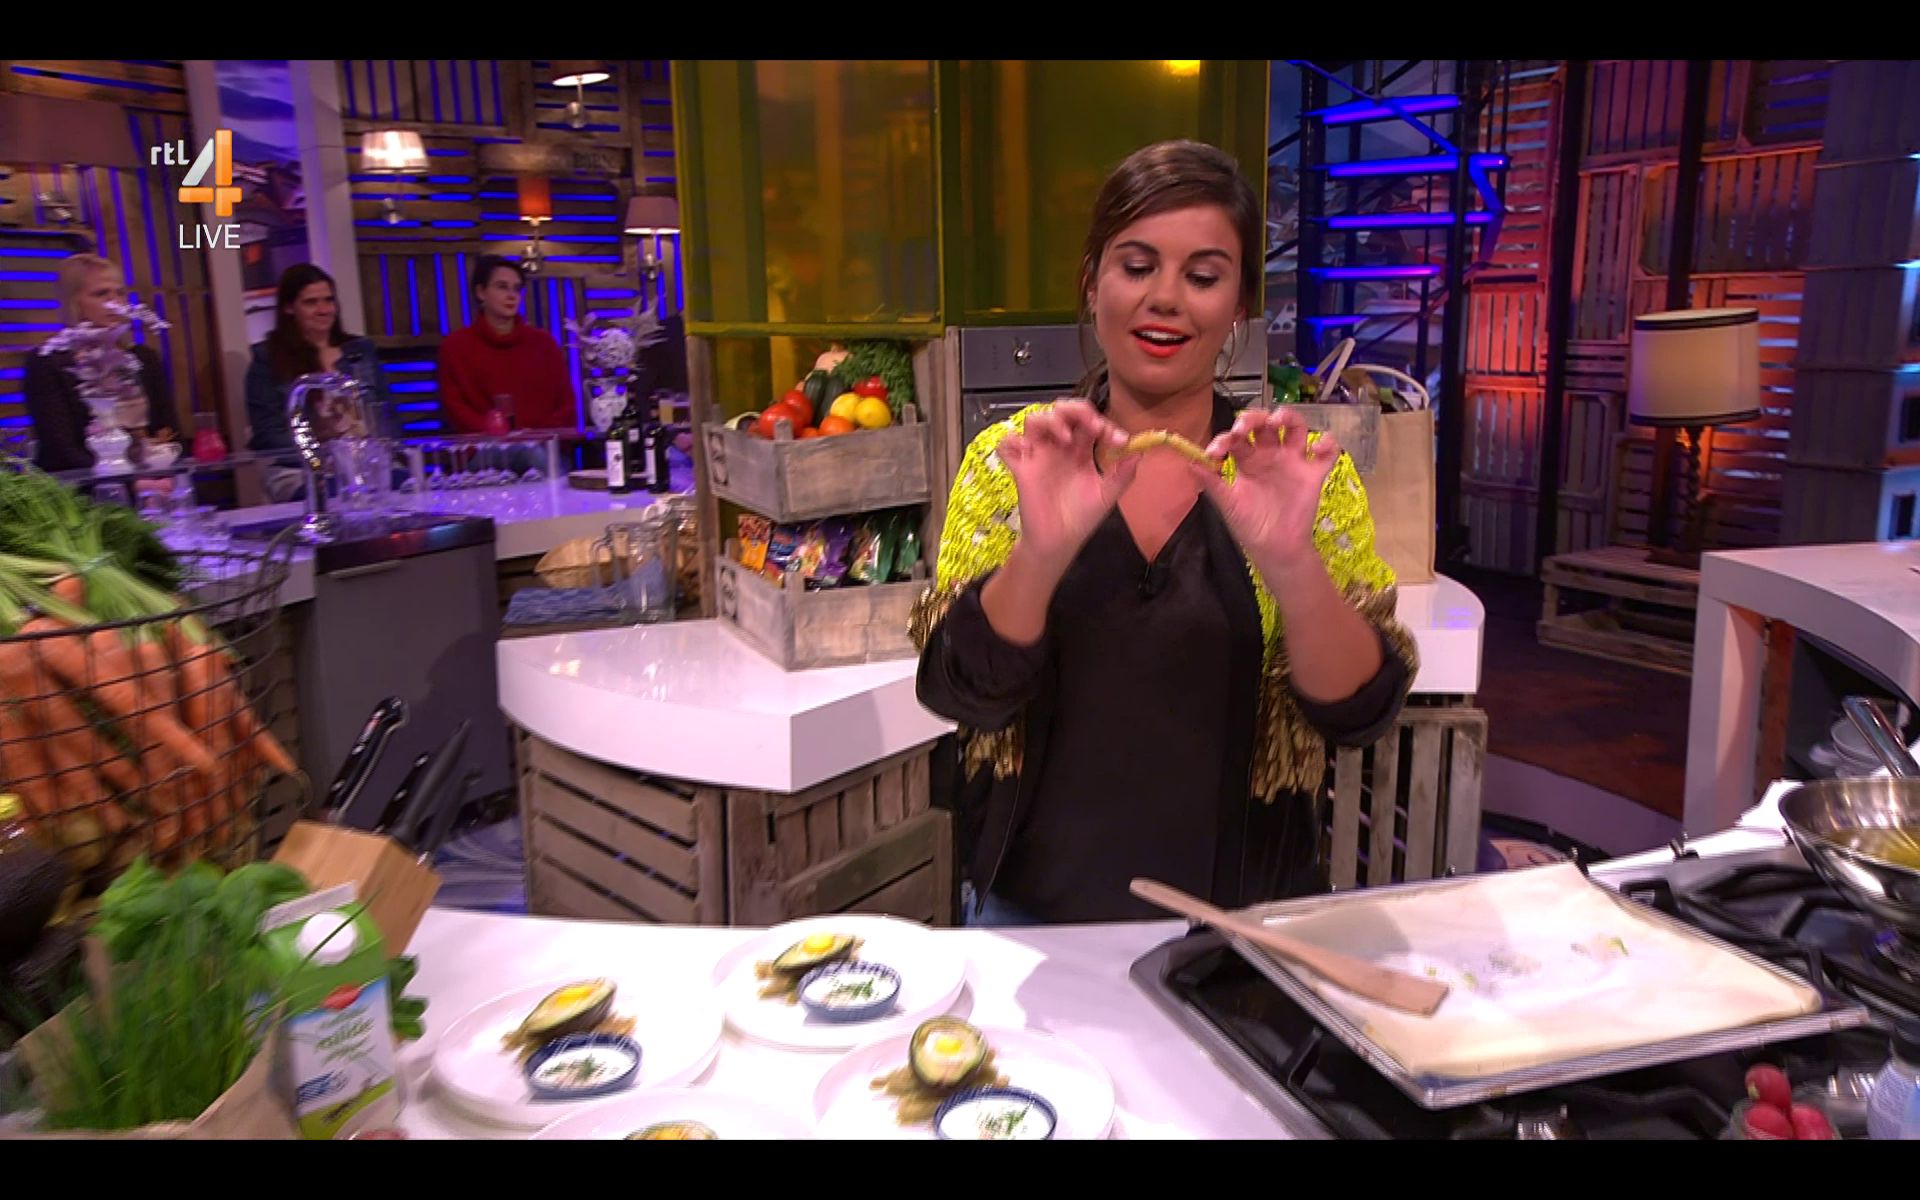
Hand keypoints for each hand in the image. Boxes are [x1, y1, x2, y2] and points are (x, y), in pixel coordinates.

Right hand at [996, 400, 1135, 570]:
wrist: (1059, 542)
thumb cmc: (1081, 517)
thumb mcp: (1106, 496)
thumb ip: (1122, 475)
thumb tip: (1138, 453)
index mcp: (1081, 449)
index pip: (1089, 422)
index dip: (1104, 424)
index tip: (1117, 441)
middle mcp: (1059, 447)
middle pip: (1061, 411)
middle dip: (1075, 409)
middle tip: (1090, 423)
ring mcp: (1038, 455)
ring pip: (1035, 420)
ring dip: (1050, 421)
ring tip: (1066, 436)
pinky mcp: (1021, 469)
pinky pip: (1007, 446)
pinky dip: (1011, 442)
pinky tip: (1025, 449)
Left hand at [1192, 407, 1337, 580]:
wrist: (1274, 549)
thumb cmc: (1250, 526)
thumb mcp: (1228, 504)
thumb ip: (1212, 483)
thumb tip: (1191, 462)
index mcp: (1248, 459)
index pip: (1238, 437)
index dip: (1227, 437)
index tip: (1217, 450)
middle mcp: (1270, 455)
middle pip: (1265, 424)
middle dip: (1255, 418)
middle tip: (1245, 426)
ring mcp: (1293, 462)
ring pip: (1296, 427)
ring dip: (1289, 417)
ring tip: (1278, 421)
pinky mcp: (1313, 474)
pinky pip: (1328, 453)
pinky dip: (1328, 444)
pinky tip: (1316, 449)